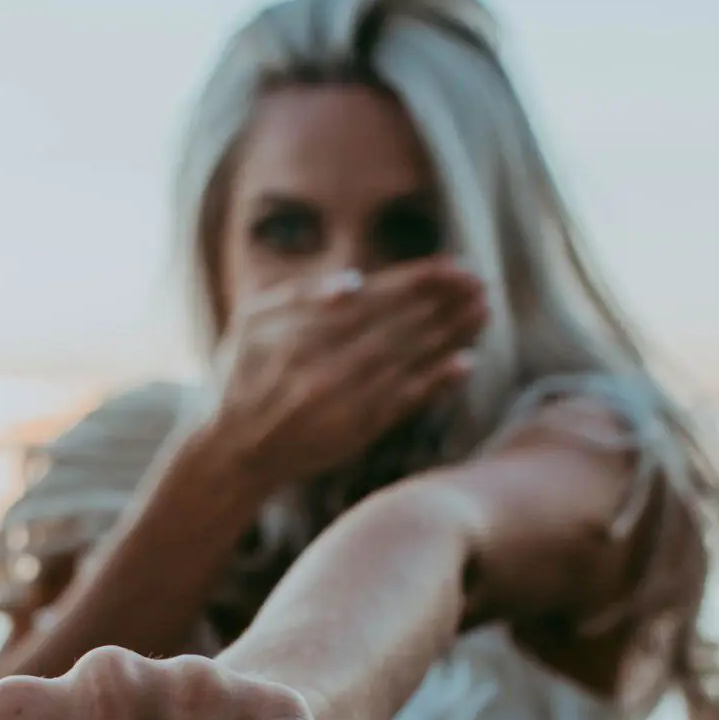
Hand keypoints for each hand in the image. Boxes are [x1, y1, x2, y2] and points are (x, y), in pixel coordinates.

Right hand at [212, 259, 486, 490]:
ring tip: (483, 313)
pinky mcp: (359, 432)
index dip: (419, 283)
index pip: (376, 300)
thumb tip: (354, 282)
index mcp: (305, 335)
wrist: (235, 453)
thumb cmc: (241, 379)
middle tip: (482, 284)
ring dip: (450, 336)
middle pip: (400, 328)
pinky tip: (465, 364)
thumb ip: (298, 296)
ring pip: (408, 362)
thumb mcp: (251, 324)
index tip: (457, 266)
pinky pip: (403, 404)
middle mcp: (329, 368)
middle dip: (445, 304)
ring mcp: (347, 403)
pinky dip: (435, 384)